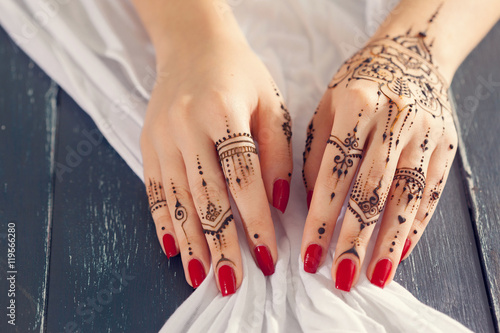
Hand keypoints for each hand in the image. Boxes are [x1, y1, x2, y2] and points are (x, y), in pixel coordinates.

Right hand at [140, 32, 291, 294]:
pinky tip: (174, 248)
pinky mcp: (148, 144)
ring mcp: (161, 137)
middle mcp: (185, 126)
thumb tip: (276, 205)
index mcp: (221, 110)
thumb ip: (275, 155)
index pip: (243, 179)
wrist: (193, 45)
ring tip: (203, 276)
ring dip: (192, 242)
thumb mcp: (270, 103)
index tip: (268, 257)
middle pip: (206, 197)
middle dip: (221, 244)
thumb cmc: (239, 74)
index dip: (256, 223)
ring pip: (178, 200)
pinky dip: (164, 222)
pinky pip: (155, 191)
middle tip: (232, 281)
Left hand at [301, 33, 456, 290]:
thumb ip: (316, 154)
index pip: (334, 174)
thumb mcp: (326, 107)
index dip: (321, 218)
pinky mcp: (446, 144)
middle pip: (372, 191)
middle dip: (354, 240)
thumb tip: (311, 205)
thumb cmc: (358, 83)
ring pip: (406, 198)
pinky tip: (400, 250)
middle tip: (341, 277)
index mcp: (356, 105)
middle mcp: (394, 119)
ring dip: (389, 241)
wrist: (410, 54)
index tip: (309, 254)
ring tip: (374, 276)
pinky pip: (432, 193)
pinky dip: (416, 225)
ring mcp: (425, 133)